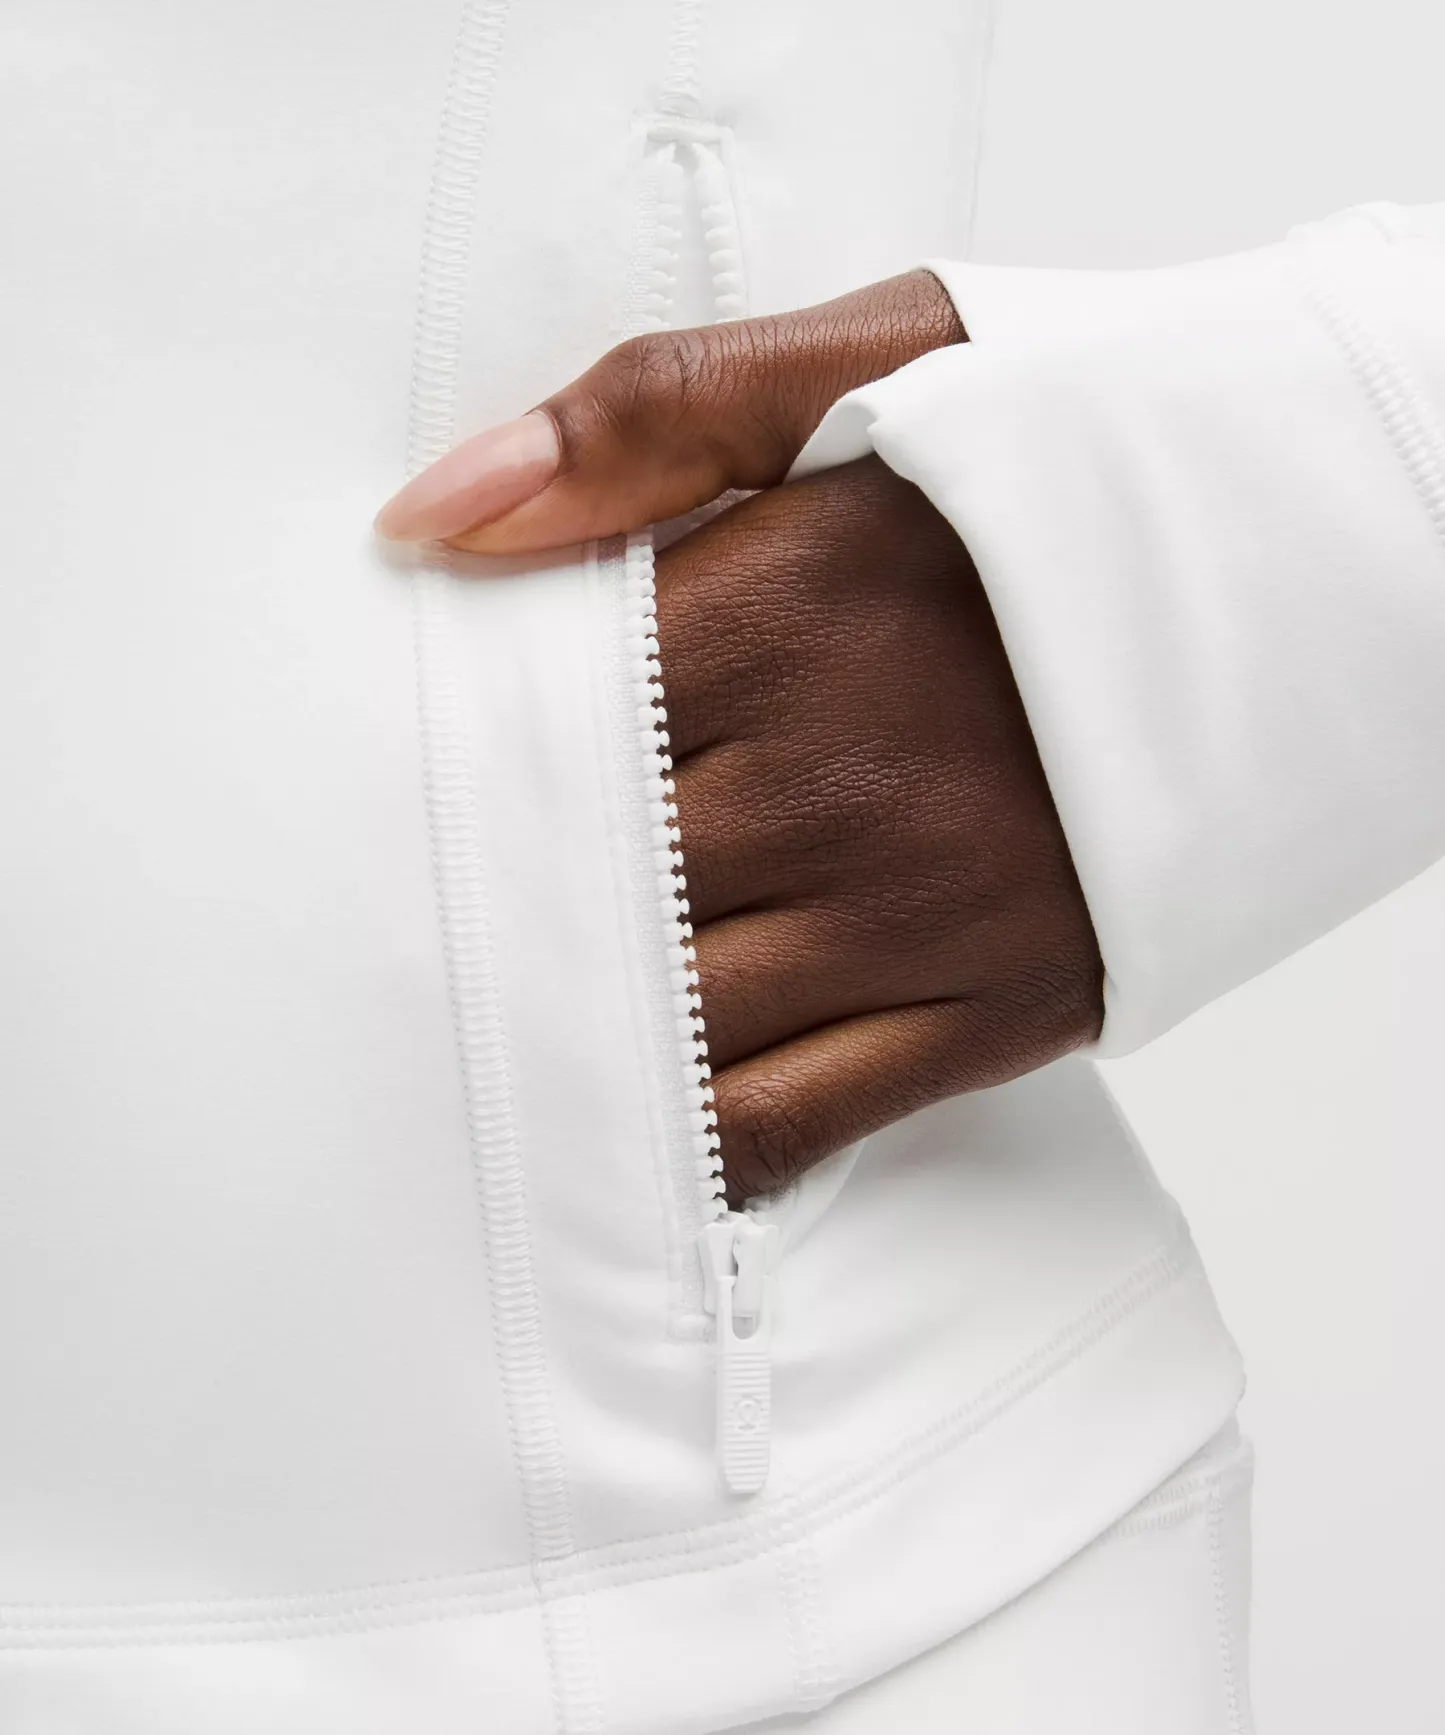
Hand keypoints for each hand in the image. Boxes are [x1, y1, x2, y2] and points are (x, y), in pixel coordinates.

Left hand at [376, 274, 1103, 1199]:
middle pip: (583, 884)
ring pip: (666, 1020)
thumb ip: (650, 415)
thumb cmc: (1084, 458)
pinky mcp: (989, 1007)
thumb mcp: (884, 357)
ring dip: (565, 1036)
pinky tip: (627, 1136)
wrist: (1316, 562)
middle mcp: (840, 782)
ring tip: (479, 1035)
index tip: (407, 774)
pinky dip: (694, 1142)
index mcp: (791, 610)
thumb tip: (430, 521)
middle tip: (398, 926)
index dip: (462, 754)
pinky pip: (795, 1116)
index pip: (543, 718)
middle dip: (496, 904)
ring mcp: (917, 915)